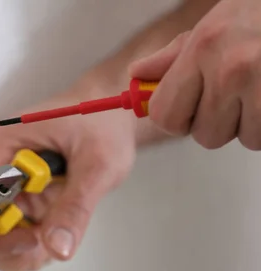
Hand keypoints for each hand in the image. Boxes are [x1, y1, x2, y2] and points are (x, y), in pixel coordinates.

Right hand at [0, 86, 136, 270]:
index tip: (35, 239)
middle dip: (8, 248)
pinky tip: (46, 230)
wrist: (106, 107)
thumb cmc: (101, 123)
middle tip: (47, 244)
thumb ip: (75, 207)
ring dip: (14, 250)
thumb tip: (57, 250)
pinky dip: (17, 242)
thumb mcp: (97, 166)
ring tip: (52, 234)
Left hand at [129, 0, 260, 149]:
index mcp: (202, 48)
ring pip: (240, 139)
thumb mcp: (211, 27)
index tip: (188, 111)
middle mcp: (230, 68)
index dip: (176, 120)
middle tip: (234, 94)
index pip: (165, 116)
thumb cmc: (255, 15)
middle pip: (204, 135)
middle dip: (216, 122)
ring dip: (247, 123)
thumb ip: (173, 57)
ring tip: (257, 90)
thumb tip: (138, 74)